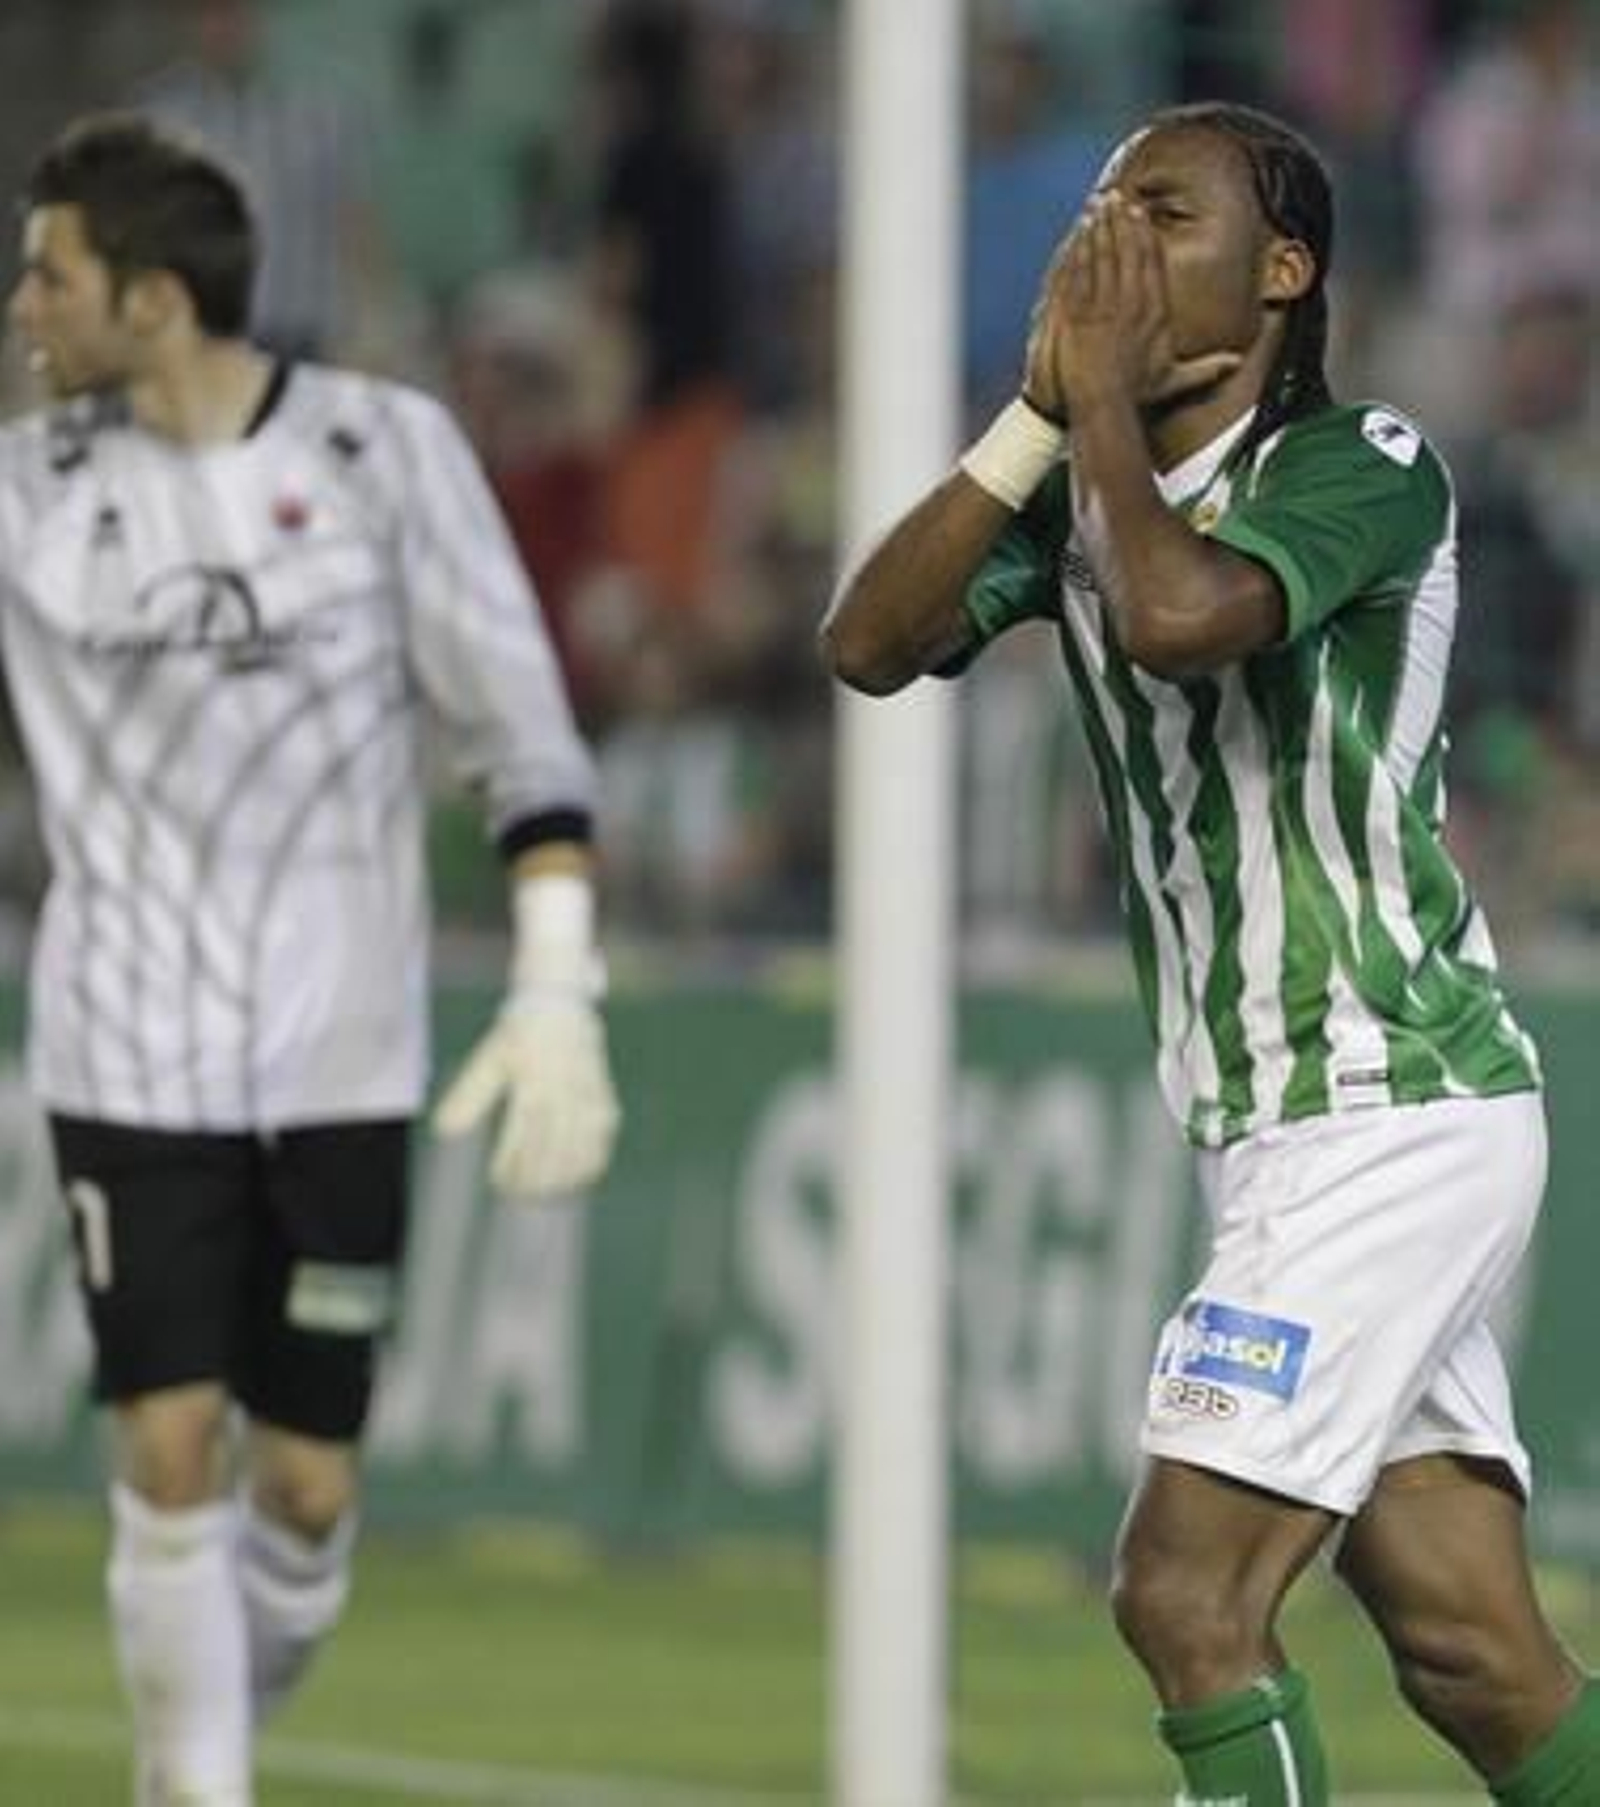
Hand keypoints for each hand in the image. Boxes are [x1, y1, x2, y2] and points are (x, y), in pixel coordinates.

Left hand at [433, 992, 620, 1200]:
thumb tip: (443, 1131)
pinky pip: (600, 1143)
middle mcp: (564, 1092)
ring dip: (560, 1178)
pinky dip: (588, 1166)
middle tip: (516, 1194)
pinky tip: (574, 1180)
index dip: (510, 1165)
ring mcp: (588, 1099)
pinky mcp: (605, 1103)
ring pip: (578, 1152)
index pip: (522, 1137)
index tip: (497, 1181)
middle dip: (533, 1179)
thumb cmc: (518, 1037)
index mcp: (533, 1082)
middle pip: (550, 1150)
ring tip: (540, 1194)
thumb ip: (468, 1096)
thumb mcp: (487, 1060)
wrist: (561, 1008)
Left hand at [1025, 194, 1240, 413]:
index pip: (1152, 262)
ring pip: (1104, 254)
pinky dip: (1080, 248)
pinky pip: (1080, 271)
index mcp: (1154, 312)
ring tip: (1099, 205)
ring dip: (1102, 226)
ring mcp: (1103, 305)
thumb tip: (1238, 363)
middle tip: (1117, 196)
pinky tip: (1079, 231)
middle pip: (1128, 250)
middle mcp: (1131, 302)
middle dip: (1122, 220)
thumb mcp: (1174, 381)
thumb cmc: (1136, 396)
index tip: (1140, 214)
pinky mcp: (1079, 312)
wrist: (1103, 406)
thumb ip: (1207, 368)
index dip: (1145, 234)